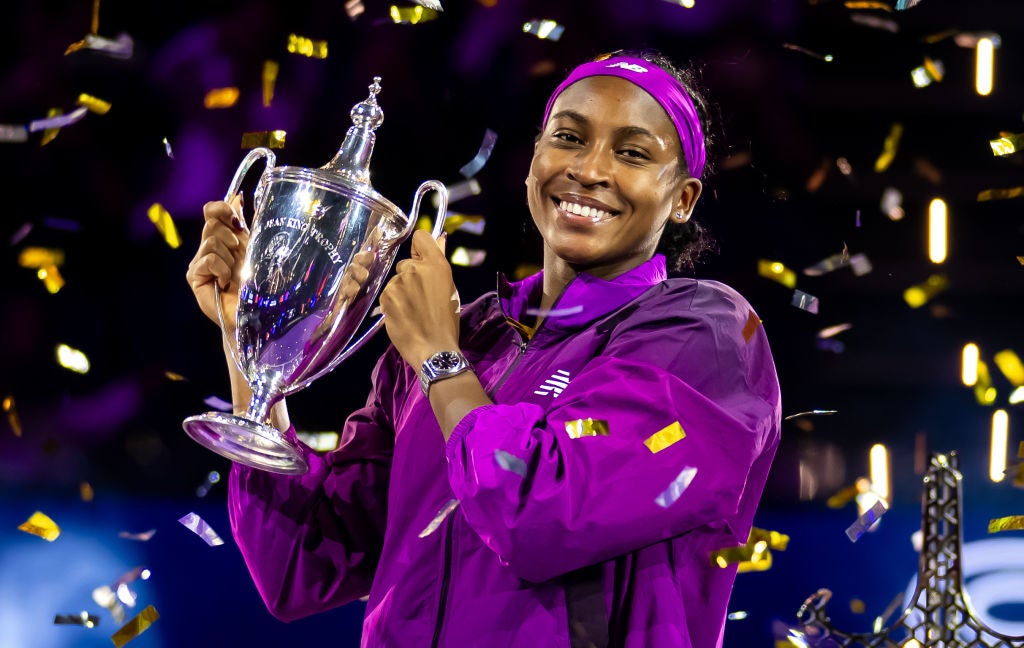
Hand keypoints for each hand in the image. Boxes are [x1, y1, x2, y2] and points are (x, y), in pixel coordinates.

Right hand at [185, 196, 247, 332]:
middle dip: (231, 238)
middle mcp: (208, 247)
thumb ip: (243, 224)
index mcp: (223, 237)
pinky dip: (222, 269)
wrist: (252, 313)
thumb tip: (236, 197)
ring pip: (211, 241)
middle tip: (239, 256)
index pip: (211, 210)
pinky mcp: (193, 275)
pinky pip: (208, 259)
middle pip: (212, 224)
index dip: (221, 209)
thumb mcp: (253, 248)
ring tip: (234, 275)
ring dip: (230, 258)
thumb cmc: (256, 284)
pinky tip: (225, 283)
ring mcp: (199, 261)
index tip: (237, 221)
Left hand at [379, 229, 460, 368]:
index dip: (420, 248)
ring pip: (396, 281)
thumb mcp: (450, 289)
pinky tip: (404, 317)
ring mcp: (397, 283)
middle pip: (406, 263)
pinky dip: (393, 304)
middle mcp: (414, 269)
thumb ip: (439, 264)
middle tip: (421, 297)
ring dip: (401, 292)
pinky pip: (387, 295)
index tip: (422, 260)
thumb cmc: (447, 321)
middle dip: (410, 276)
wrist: (433, 348)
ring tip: (413, 311)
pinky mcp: (385, 298)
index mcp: (436, 265)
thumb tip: (439, 239)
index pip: (421, 237)